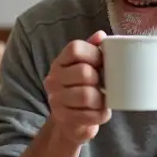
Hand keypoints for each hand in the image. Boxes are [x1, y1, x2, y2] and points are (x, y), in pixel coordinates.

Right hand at [44, 30, 110, 144]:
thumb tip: (101, 35)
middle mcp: (53, 79)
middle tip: (103, 84)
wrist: (70, 121)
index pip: (75, 49)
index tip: (102, 62)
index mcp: (60, 62)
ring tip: (103, 99)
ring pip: (87, 95)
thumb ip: (93, 49)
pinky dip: (100, 114)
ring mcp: (56, 99)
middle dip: (100, 79)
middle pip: (84, 72)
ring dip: (101, 99)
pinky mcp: (63, 118)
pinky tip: (100, 111)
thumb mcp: (86, 66)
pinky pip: (89, 115)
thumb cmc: (82, 88)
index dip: (94, 54)